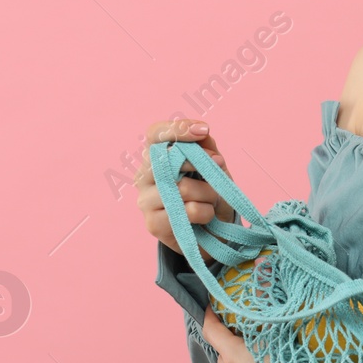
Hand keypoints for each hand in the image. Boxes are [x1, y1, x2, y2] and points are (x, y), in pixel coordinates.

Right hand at [134, 118, 235, 258]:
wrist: (213, 234)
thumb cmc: (209, 195)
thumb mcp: (213, 167)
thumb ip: (206, 147)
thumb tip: (202, 134)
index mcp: (155, 157)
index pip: (154, 134)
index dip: (177, 129)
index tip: (203, 130)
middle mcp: (144, 177)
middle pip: (166, 159)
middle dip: (199, 162)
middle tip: (218, 165)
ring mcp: (145, 201)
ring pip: (183, 188)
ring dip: (209, 192)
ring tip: (212, 199)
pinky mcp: (153, 224)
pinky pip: (189, 211)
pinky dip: (206, 212)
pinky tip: (205, 217)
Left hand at [200, 307, 272, 362]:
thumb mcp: (279, 337)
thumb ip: (270, 310)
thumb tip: (265, 279)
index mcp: (234, 356)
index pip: (211, 331)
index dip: (210, 315)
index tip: (214, 303)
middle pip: (223, 352)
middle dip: (228, 337)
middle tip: (243, 324)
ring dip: (243, 359)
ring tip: (260, 349)